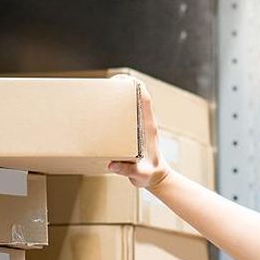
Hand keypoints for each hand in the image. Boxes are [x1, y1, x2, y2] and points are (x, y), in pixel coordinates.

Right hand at [107, 75, 172, 189]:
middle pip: (138, 94)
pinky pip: (128, 112)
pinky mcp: (136, 130)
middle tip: (105, 84)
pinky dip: (118, 105)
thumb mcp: (139, 175)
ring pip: (133, 101)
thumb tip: (112, 164)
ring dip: (120, 93)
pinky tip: (104, 108)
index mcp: (148, 127)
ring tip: (102, 92)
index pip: (145, 98)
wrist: (157, 178)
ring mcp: (141, 124)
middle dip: (123, 85)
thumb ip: (127, 170)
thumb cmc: (149, 175)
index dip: (135, 85)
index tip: (120, 80)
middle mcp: (145, 122)